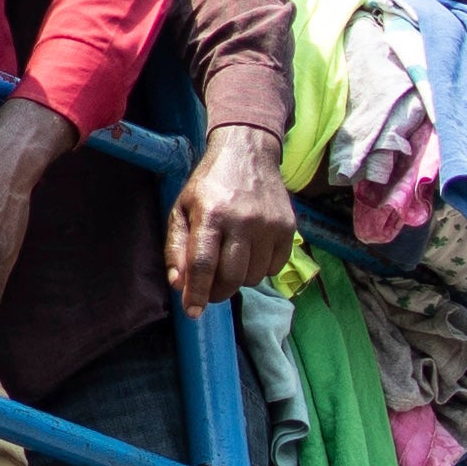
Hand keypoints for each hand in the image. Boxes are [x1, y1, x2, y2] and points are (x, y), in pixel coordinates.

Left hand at [163, 143, 296, 308]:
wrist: (248, 152)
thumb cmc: (209, 184)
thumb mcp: (182, 209)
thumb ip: (177, 247)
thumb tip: (178, 284)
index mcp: (212, 214)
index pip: (204, 265)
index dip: (197, 293)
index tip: (192, 312)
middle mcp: (244, 220)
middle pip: (232, 277)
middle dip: (217, 291)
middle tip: (210, 288)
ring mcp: (270, 225)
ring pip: (254, 277)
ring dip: (239, 278)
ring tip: (231, 258)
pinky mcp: (289, 228)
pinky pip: (274, 268)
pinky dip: (260, 268)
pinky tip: (251, 250)